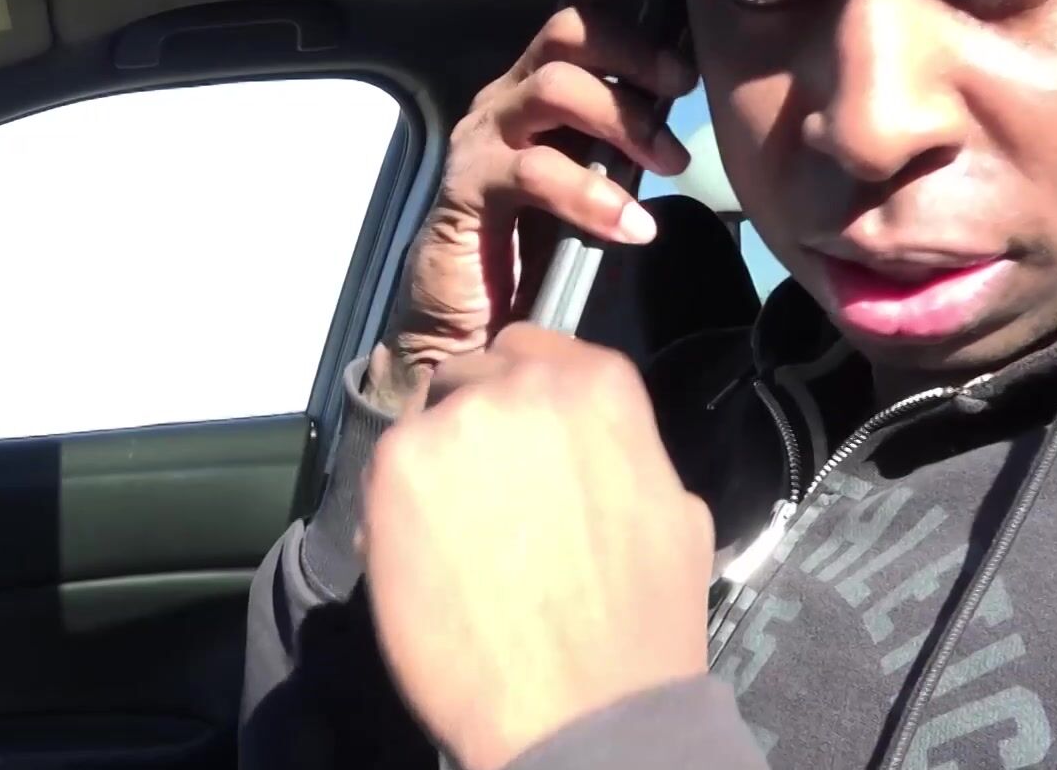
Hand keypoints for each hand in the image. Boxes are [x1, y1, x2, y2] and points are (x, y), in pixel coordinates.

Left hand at [361, 324, 714, 769]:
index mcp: (599, 384)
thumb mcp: (671, 509)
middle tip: (487, 497)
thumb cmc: (636, 628)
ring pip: (426, 424)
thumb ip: (619, 446)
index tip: (517, 436)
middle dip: (476, 428)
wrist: (581, 711)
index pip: (532, 346)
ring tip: (460, 541)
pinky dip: (395, 509)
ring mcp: (455, 422)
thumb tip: (585, 439)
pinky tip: (429, 561)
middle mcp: (523, 385)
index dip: (518, 393)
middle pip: (472, 378)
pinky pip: (385, 471)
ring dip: (436, 468)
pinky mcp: (395, 467)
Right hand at [368, 0, 696, 412]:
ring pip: (552, 86)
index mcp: (538, 90)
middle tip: (684, 83)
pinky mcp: (469, 189)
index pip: (576, 9)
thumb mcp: (596, 178)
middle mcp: (506, 101)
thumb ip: (627, 136)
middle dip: (634, 45)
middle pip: (566, 30)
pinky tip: (633, 228)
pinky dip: (593, 196)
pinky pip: (536, 171)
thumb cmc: (535, 252)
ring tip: (672, 162)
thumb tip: (689, 96)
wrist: (467, 327)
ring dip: (624, 118)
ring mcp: (483, 140)